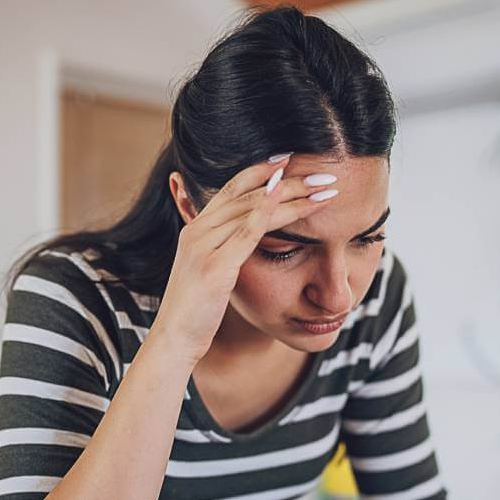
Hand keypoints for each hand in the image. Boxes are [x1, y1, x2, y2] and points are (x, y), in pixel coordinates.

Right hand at [151, 154, 334, 363]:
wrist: (174, 340)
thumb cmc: (196, 312)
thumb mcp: (208, 274)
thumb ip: (223, 252)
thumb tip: (247, 241)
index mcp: (195, 229)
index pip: (232, 189)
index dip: (261, 172)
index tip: (289, 160)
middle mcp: (197, 231)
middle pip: (248, 194)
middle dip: (289, 181)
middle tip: (322, 172)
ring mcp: (203, 246)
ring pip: (253, 209)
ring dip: (294, 196)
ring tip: (324, 187)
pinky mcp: (214, 266)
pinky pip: (245, 232)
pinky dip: (267, 211)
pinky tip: (289, 198)